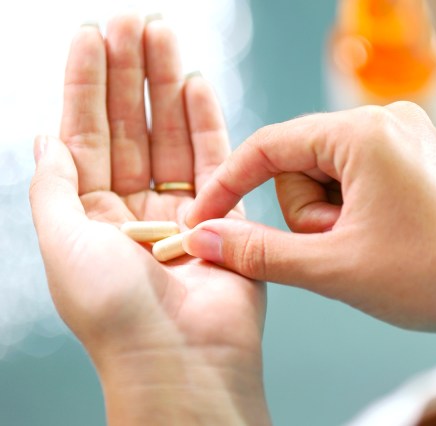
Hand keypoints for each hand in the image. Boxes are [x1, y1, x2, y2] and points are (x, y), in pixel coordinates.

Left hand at [30, 16, 268, 424]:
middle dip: (129, 71)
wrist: (182, 359)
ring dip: (166, 83)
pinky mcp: (223, 213)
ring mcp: (180, 208)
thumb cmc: (116, 314)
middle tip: (132, 20)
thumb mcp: (62, 244)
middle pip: (130, 125)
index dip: (86, 84)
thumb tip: (44, 136)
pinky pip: (214, 157)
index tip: (91, 36)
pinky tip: (197, 83)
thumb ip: (54, 186)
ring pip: (171, 133)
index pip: (85, 134)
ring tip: (163, 34)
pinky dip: (206, 120)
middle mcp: (133, 207)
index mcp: (89, 215)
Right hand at [185, 102, 435, 341]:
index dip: (229, 185)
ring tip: (366, 247)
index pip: (269, 146)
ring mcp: (407, 135)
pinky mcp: (418, 155)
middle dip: (307, 214)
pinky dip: (352, 210)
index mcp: (364, 132)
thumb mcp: (334, 268)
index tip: (204, 219)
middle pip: (300, 162)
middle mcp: (387, 119)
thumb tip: (204, 239)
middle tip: (339, 249)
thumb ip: (259, 252)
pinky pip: (358, 176)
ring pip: (328, 173)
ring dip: (331, 217)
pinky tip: (380, 237)